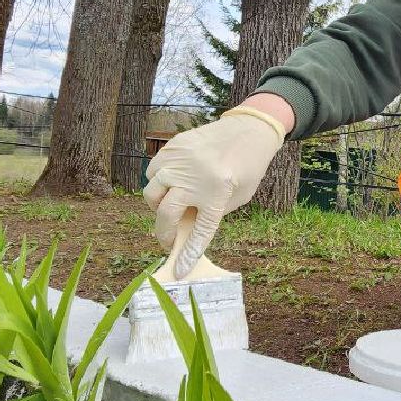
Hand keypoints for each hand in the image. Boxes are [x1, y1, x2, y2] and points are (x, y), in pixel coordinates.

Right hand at [142, 105, 285, 275]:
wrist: (248, 130)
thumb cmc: (246, 168)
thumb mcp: (237, 197)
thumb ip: (210, 213)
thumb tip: (184, 230)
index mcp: (217, 192)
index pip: (199, 231)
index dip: (188, 253)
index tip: (179, 270)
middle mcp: (195, 176)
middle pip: (165, 212)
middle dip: (163, 232)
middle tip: (168, 239)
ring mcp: (181, 160)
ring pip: (151, 191)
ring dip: (157, 205)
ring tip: (171, 206)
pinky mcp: (173, 147)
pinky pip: (153, 171)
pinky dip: (158, 182)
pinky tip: (171, 183)